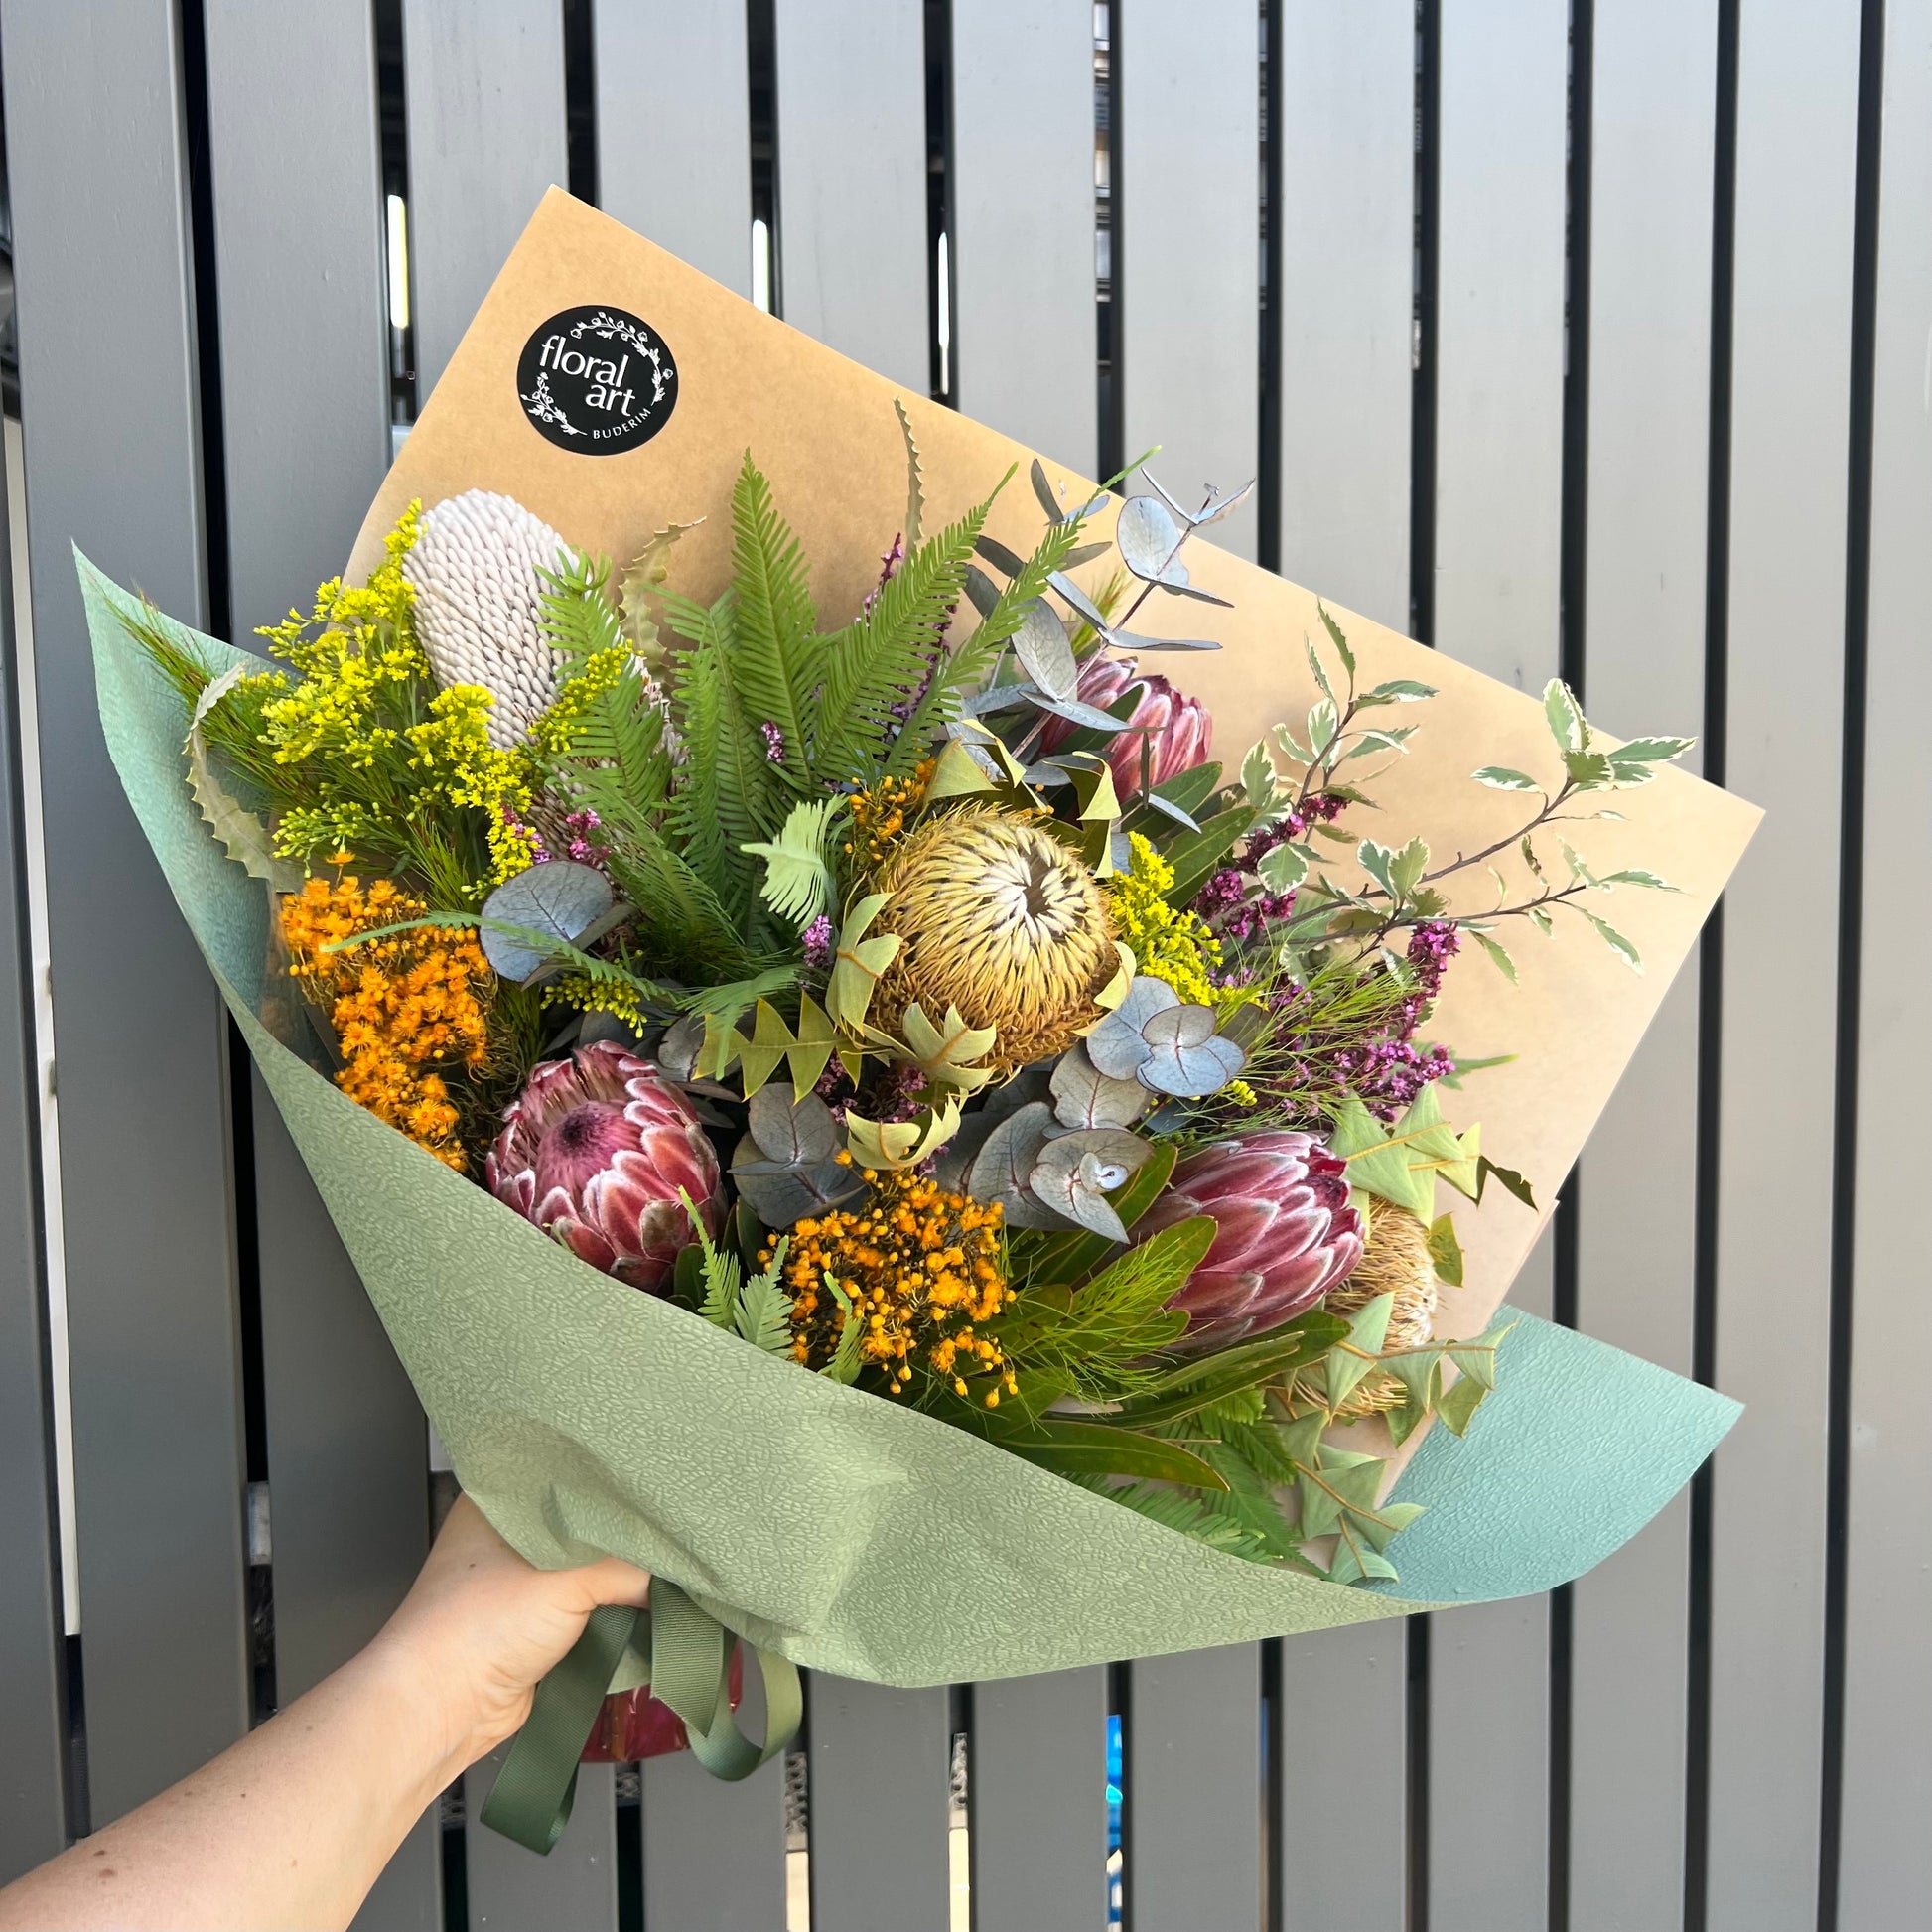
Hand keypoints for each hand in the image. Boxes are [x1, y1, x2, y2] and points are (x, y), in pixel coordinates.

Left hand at [370, 1495, 650, 1780]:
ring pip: (596, 1572)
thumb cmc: (479, 1623)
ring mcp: (525, 1584)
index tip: (666, 1490)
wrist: (444, 1706)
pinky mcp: (538, 1628)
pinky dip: (617, 1616)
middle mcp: (515, 1535)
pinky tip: (646, 1611)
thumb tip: (680, 1573)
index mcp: (507, 1496)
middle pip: (594, 1527)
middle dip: (631, 1540)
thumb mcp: (571, 1575)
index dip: (623, 1483)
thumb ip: (633, 1566)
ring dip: (626, 1584)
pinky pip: (592, 1612)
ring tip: (670, 1574)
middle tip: (677, 1535)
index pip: (580, 1474)